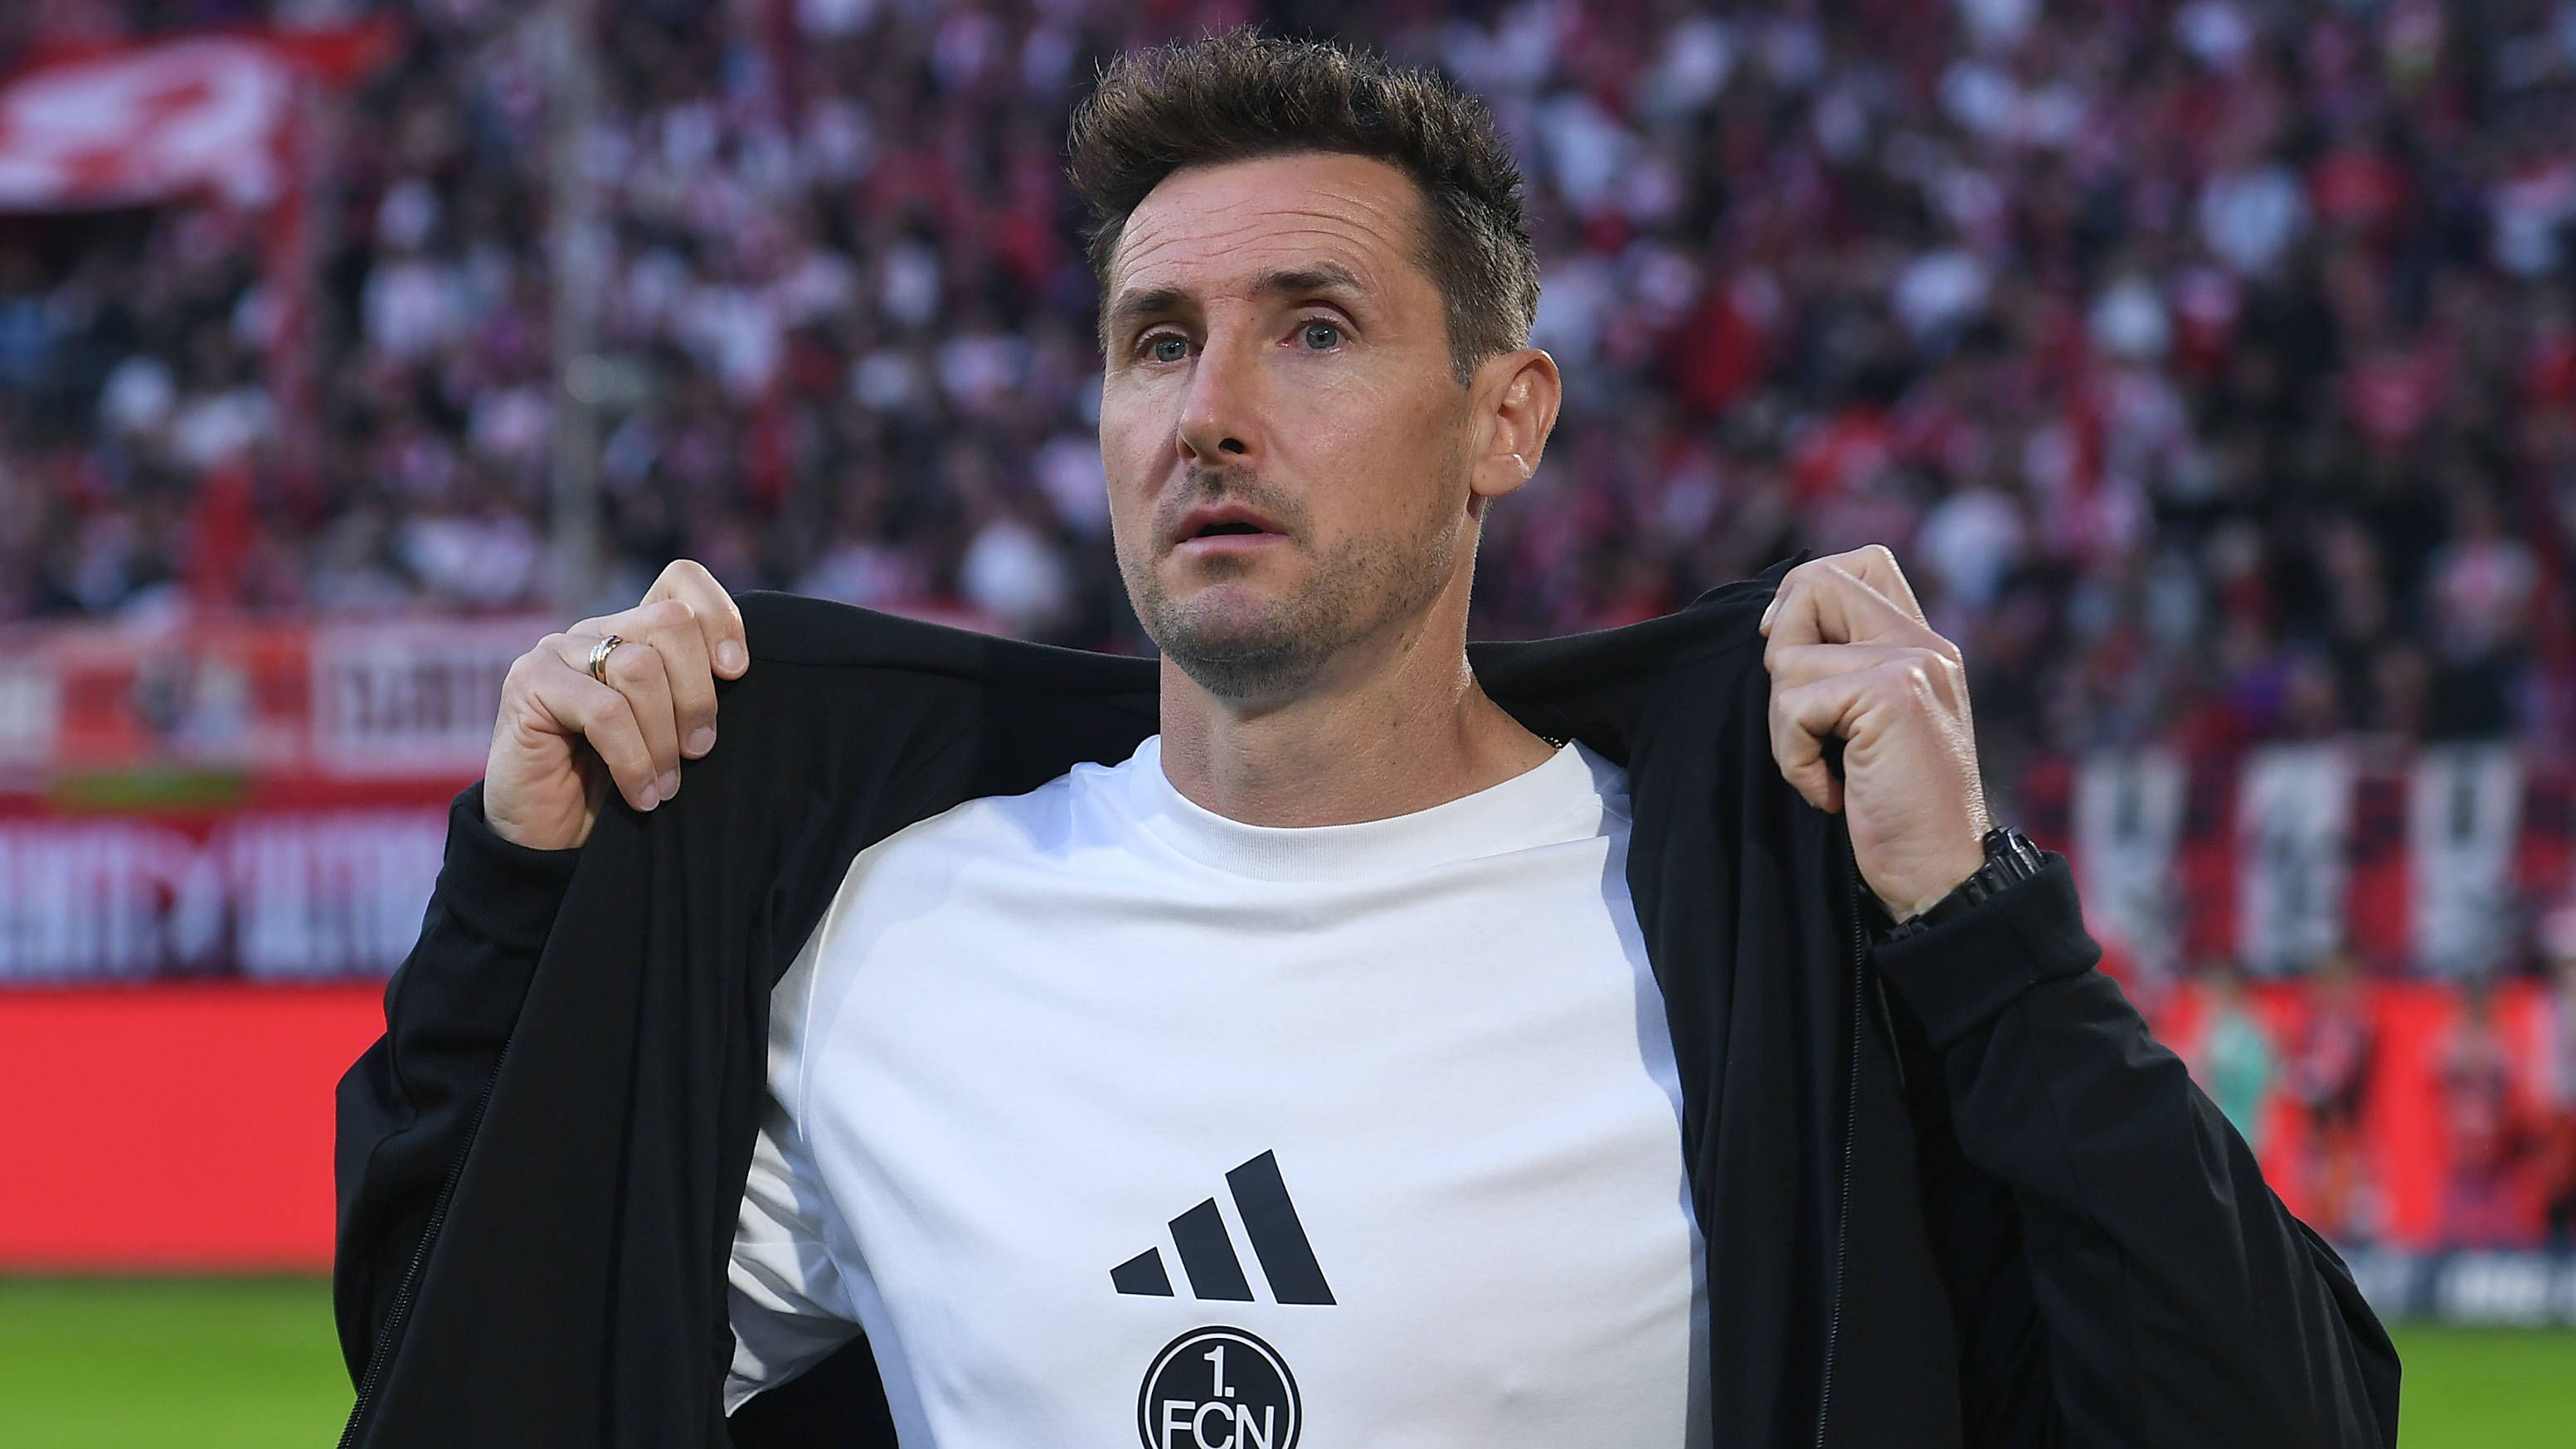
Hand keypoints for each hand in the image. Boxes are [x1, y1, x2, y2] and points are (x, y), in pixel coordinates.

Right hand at [483, 560, 749, 850]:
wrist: (551, 840)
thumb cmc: (622, 786)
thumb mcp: (673, 734)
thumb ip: (695, 695)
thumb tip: (741, 670)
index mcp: (635, 632)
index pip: (681, 580)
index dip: (721, 616)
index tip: (737, 672)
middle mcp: (595, 631)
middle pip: (671, 622)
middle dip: (698, 694)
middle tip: (700, 751)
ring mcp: (557, 652)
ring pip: (640, 667)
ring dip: (664, 737)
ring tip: (668, 785)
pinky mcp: (528, 683)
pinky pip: (604, 712)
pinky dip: (634, 759)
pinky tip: (643, 794)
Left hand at [1758, 545, 1991, 920]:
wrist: (1942, 878)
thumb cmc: (1893, 814)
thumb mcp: (1870, 729)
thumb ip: (1846, 670)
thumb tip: (1772, 624)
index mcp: (1921, 645)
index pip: (1862, 563)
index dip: (1804, 597)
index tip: (1791, 659)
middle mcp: (1923, 644)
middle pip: (1814, 581)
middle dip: (1781, 648)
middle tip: (1804, 718)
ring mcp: (1912, 663)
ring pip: (1789, 655)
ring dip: (1784, 726)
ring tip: (1827, 769)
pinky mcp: (1893, 695)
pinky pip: (1793, 703)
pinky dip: (1794, 757)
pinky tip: (1832, 792)